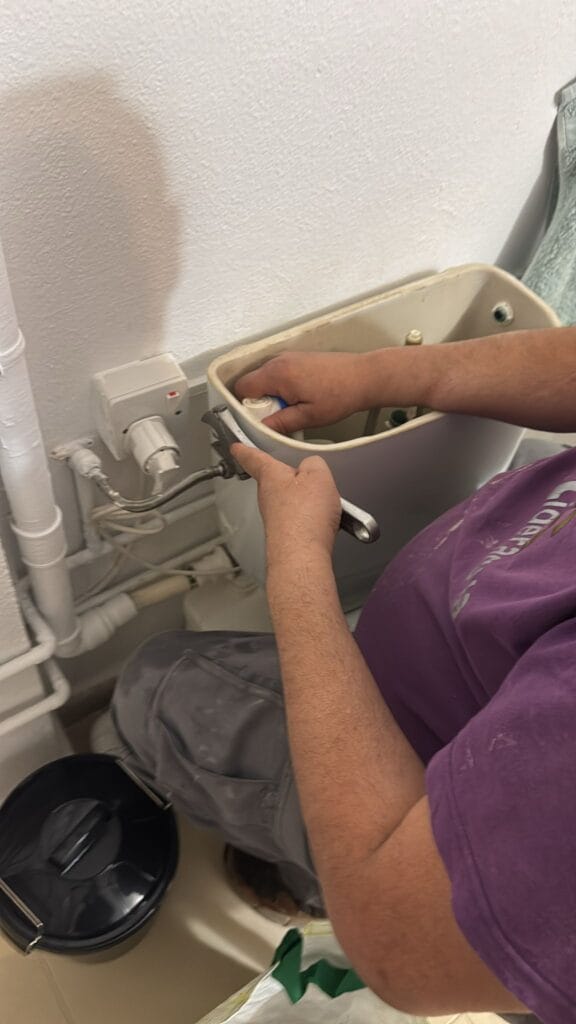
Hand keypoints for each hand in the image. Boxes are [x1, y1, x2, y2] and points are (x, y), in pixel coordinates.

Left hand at [231, 444, 340, 567]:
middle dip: (288, 477)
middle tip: (302, 473)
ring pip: (288, 500)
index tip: (237, 447)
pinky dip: (310, 518)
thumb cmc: (303, 518)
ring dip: (303, 500)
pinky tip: (322, 522)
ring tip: (322, 503)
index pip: (253, 458)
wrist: (301, 555)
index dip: (244, 450)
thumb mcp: (318, 476)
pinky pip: (298, 519)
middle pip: (275, 480)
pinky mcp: (284, 534)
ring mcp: (274, 517)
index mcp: (270, 476)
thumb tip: (312, 466)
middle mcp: (267, 497)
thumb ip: (314, 464)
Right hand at [234, 351, 370, 434]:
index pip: (242, 387)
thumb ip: (280, 423)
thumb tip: (261, 429)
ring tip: (293, 407)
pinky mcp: (297, 359)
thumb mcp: (308, 417)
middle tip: (279, 416)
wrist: (364, 377)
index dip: (245, 406)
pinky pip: (278, 374)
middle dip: (259, 402)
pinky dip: (282, 387)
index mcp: (278, 374)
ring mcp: (288, 358)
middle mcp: (280, 361)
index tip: (258, 418)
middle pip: (252, 382)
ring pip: (265, 378)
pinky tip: (299, 398)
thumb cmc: (341, 393)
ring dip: (272, 395)